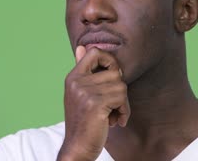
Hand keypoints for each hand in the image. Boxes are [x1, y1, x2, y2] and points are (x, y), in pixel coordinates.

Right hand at [57, 46, 129, 160]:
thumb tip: (81, 48)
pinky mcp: (95, 104)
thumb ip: (84, 71)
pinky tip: (116, 121)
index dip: (109, 60)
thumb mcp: (80, 94)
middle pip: (115, 72)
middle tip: (114, 104)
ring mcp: (85, 93)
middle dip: (120, 90)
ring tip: (113, 115)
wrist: (77, 148)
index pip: (94, 52)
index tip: (113, 76)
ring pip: (121, 86)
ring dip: (122, 103)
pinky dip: (124, 112)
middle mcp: (77, 82)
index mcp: (73, 77)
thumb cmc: (83, 122)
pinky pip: (122, 99)